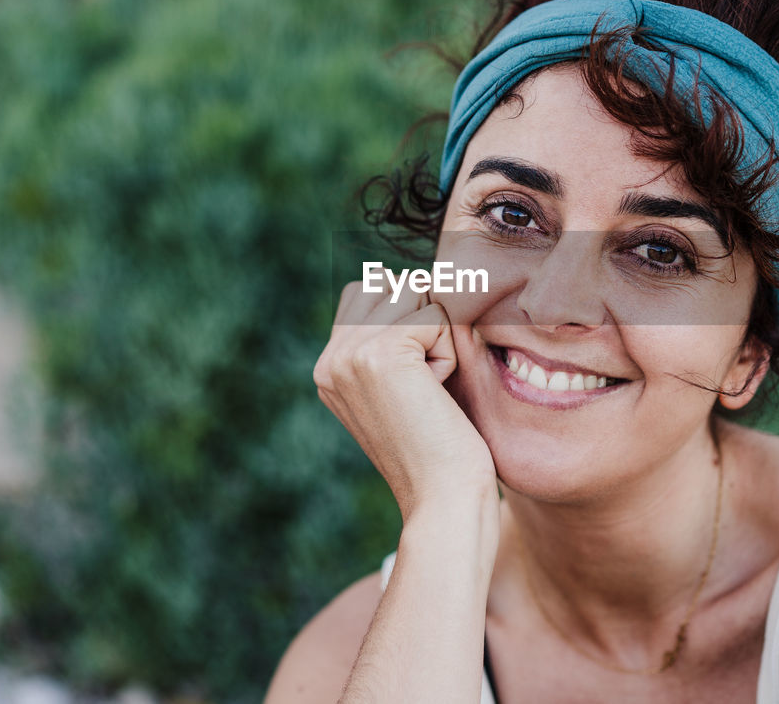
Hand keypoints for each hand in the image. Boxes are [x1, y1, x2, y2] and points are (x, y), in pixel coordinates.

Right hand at [313, 281, 496, 521]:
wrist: (443, 497)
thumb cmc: (441, 447)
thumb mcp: (404, 388)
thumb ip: (390, 340)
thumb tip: (403, 280)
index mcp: (329, 367)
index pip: (370, 290)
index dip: (412, 320)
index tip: (417, 382)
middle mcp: (330, 358)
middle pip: (393, 284)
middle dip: (426, 323)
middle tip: (425, 386)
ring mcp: (348, 355)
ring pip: (414, 293)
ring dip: (439, 336)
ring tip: (430, 388)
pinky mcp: (378, 354)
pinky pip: (435, 315)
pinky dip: (448, 352)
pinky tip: (437, 393)